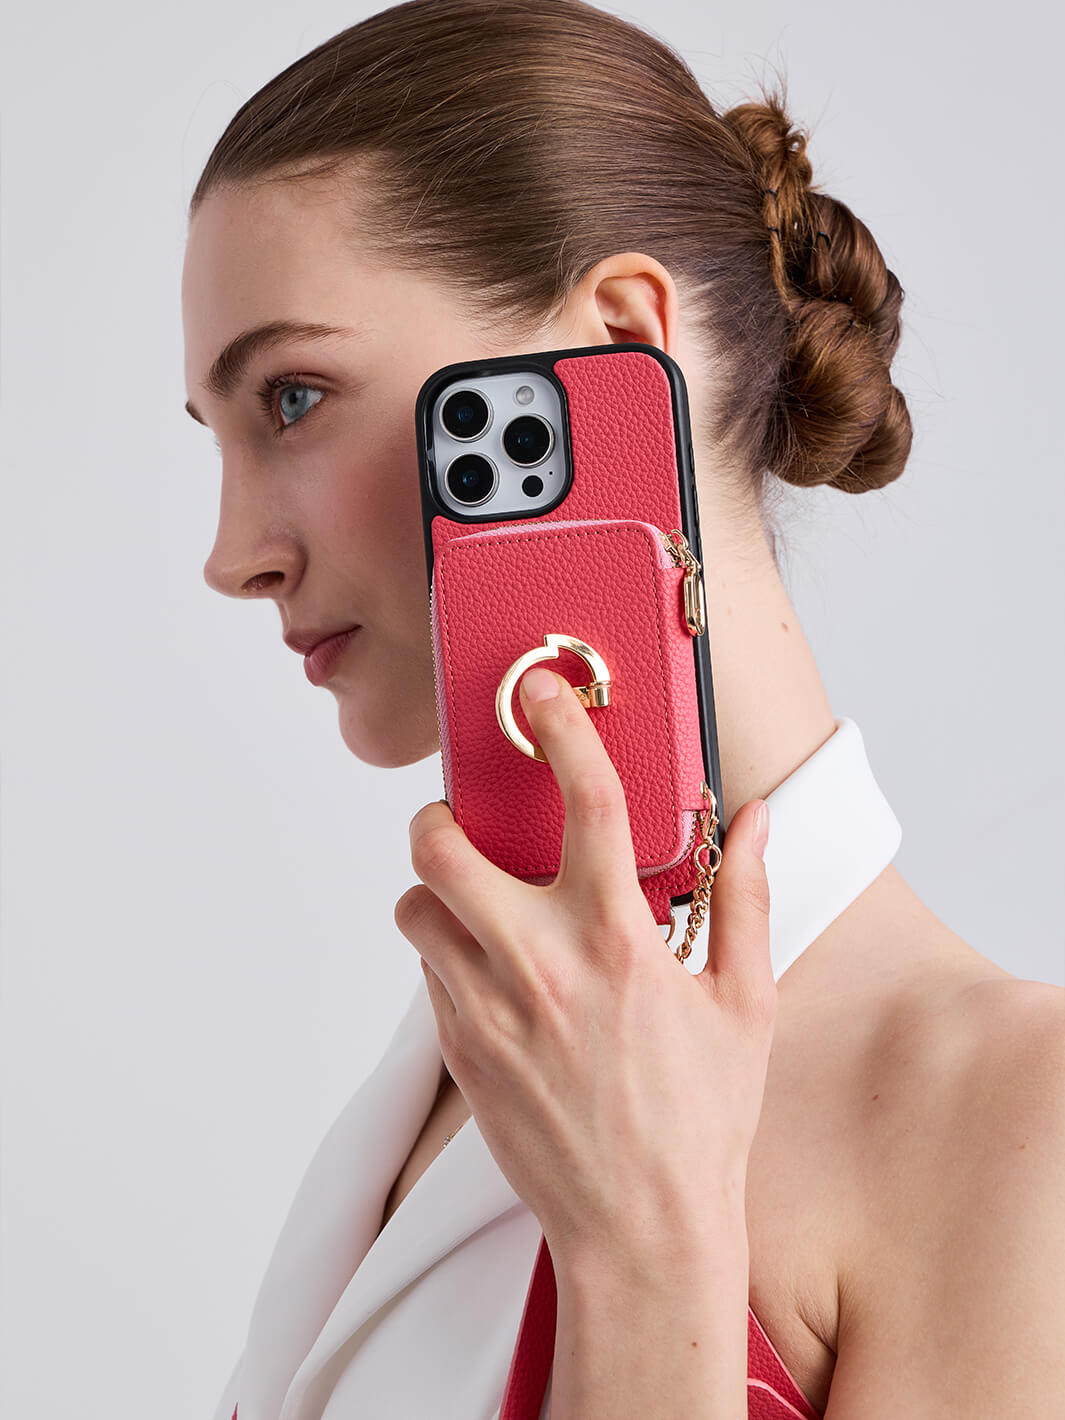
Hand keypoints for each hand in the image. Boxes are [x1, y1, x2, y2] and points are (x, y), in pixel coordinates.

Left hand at [394, 664, 774, 1273]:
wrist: (641, 1232)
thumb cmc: (700, 1120)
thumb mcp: (745, 1003)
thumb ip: (747, 898)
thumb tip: (756, 822)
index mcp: (619, 941)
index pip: (587, 803)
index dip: (561, 730)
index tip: (540, 691)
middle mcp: (541, 965)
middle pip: (440, 846)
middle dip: (443, 815)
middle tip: (471, 823)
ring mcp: (488, 1011)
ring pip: (415, 907)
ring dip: (439, 891)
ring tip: (484, 905)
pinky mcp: (460, 1052)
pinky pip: (426, 971)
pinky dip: (447, 951)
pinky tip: (496, 971)